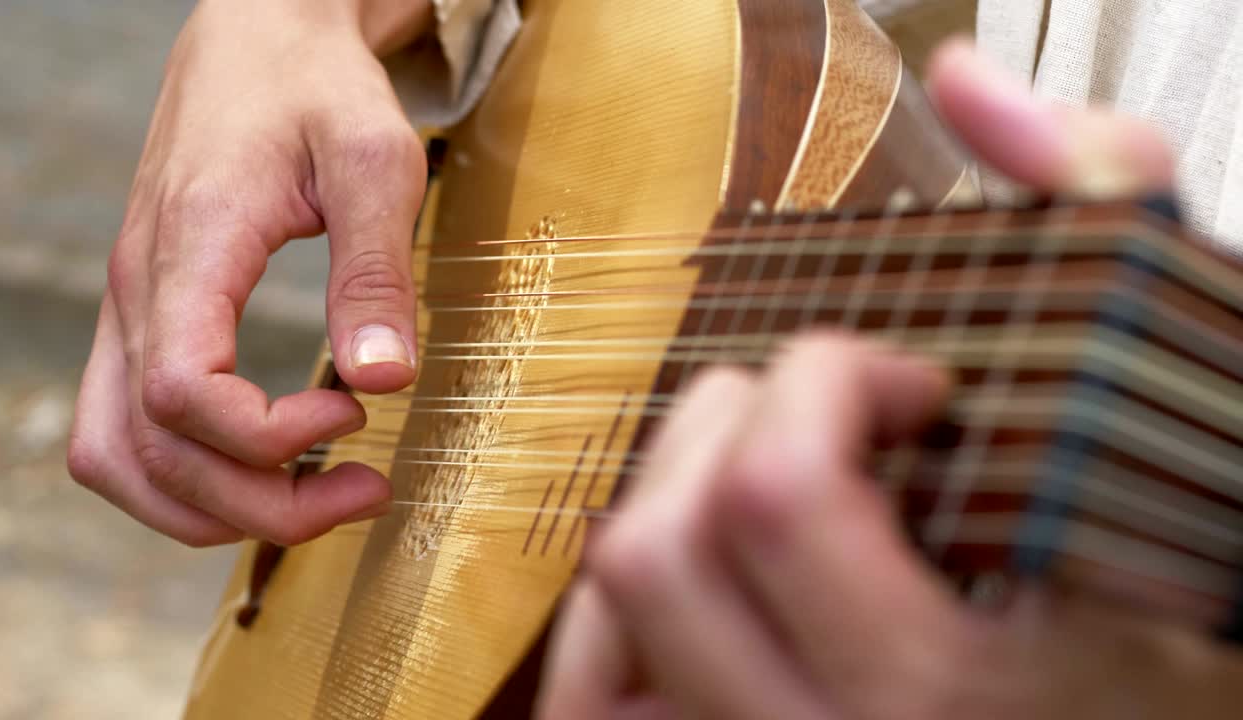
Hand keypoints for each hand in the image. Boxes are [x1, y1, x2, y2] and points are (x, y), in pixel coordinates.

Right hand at [68, 0, 433, 545]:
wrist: (257, 40)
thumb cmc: (317, 90)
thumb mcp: (372, 160)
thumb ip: (373, 271)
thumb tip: (384, 383)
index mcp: (190, 247)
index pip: (184, 394)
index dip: (270, 439)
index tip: (356, 415)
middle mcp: (138, 289)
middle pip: (153, 451)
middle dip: (260, 503)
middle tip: (363, 489)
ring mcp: (128, 307)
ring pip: (119, 457)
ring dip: (210, 507)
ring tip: (310, 495)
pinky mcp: (142, 316)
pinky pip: (121, 430)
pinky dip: (179, 476)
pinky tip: (258, 467)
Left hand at [536, 40, 1241, 718]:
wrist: (1138, 719)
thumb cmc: (1155, 597)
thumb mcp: (1158, 426)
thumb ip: (1100, 220)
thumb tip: (969, 81)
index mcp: (950, 682)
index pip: (783, 497)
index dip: (827, 381)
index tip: (904, 380)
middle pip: (666, 544)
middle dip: (732, 419)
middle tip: (816, 410)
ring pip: (616, 604)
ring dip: (673, 489)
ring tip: (769, 474)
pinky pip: (594, 687)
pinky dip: (625, 596)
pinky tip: (716, 559)